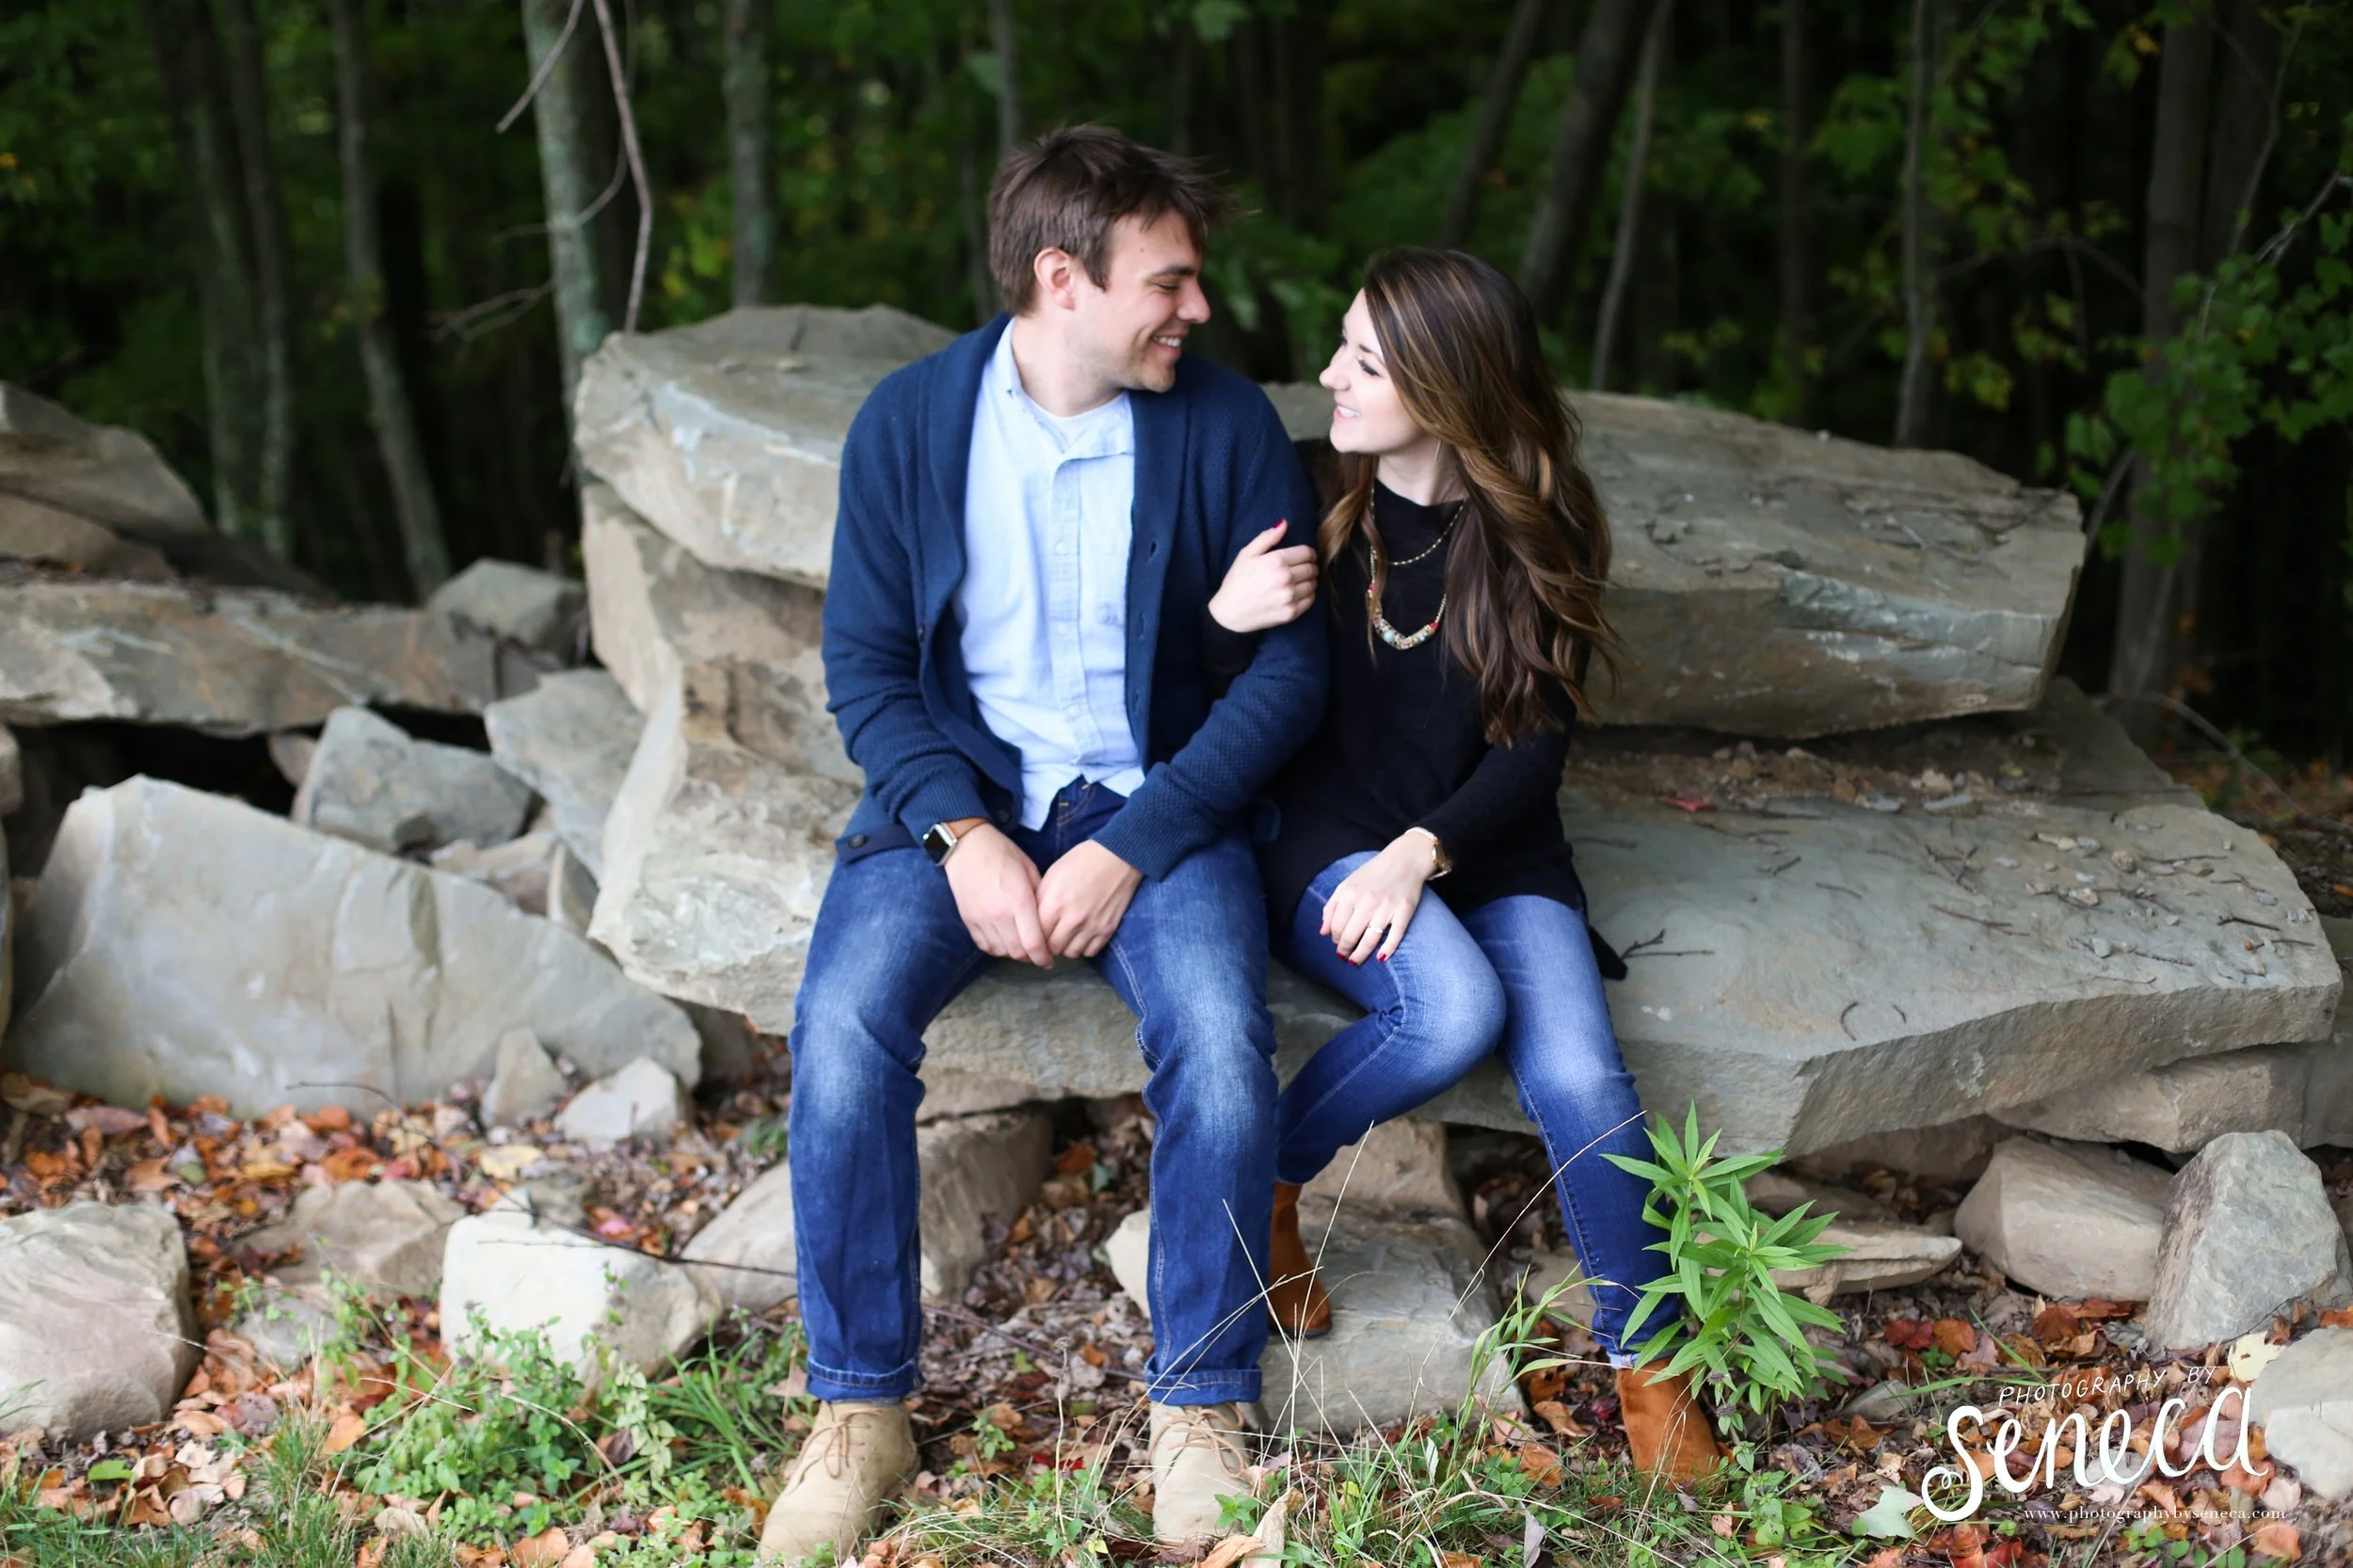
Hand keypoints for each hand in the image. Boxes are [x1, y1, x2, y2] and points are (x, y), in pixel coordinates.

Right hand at [941, 822, 1052, 966]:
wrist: (968, 847)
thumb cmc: (1003, 854)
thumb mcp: (1030, 870)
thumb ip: (1039, 896)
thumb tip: (1049, 918)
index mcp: (1019, 901)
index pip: (1033, 943)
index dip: (1043, 957)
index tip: (1049, 960)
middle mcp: (999, 915)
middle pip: (1017, 953)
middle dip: (1030, 957)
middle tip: (1037, 953)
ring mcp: (981, 919)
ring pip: (1000, 951)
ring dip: (1013, 953)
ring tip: (1021, 946)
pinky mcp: (969, 920)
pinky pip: (984, 945)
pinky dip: (996, 948)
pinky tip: (1003, 941)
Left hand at [1036, 839, 1144, 958]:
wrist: (1118, 857)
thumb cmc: (1081, 861)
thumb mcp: (1052, 875)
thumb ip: (1040, 901)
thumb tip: (1030, 922)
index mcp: (1054, 904)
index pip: (1036, 936)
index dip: (1033, 937)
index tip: (1034, 935)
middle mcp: (1073, 919)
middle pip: (1052, 948)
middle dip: (1048, 944)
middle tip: (1050, 935)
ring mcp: (1092, 927)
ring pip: (1071, 953)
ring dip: (1066, 946)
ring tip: (1067, 934)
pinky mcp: (1108, 930)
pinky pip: (1090, 952)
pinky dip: (1084, 946)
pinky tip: (1082, 934)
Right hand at [1208, 519, 1317, 632]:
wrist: (1229, 613)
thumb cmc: (1237, 581)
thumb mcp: (1246, 554)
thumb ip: (1267, 537)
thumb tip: (1284, 523)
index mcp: (1276, 560)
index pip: (1307, 553)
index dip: (1309, 553)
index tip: (1306, 556)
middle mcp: (1285, 578)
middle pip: (1312, 568)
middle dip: (1310, 566)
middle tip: (1303, 569)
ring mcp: (1289, 597)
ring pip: (1313, 584)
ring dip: (1310, 581)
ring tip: (1300, 582)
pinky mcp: (1290, 613)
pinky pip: (1310, 600)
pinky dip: (1308, 596)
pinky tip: (1298, 594)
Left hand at [1321, 831, 1437, 964]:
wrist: (1405, 859)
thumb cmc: (1373, 873)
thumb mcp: (1347, 884)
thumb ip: (1331, 907)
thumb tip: (1322, 932)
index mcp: (1350, 893)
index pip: (1336, 927)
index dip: (1335, 939)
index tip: (1337, 943)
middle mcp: (1366, 901)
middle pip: (1350, 936)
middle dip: (1345, 950)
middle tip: (1344, 956)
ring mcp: (1386, 907)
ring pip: (1370, 940)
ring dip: (1360, 955)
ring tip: (1355, 961)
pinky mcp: (1404, 911)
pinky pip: (1395, 936)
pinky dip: (1387, 950)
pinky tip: (1380, 958)